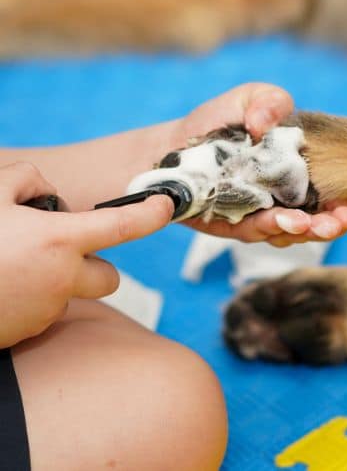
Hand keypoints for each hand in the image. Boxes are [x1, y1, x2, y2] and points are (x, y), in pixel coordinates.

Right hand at [0, 162, 172, 347]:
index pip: (124, 226)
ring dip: (56, 281)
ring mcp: (45, 310)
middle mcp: (62, 280)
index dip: (152, 215)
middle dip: (93, 264)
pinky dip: (30, 299)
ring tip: (9, 266)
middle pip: (109, 277)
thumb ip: (27, 180)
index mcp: (59, 241)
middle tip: (56, 249)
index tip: (166, 206)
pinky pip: (43, 312)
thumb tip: (46, 195)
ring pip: (71, 294)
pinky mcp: (27, 332)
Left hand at [173, 83, 346, 245]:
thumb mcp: (248, 99)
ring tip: (301, 223)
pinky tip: (272, 222)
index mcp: (303, 170)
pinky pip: (257, 234)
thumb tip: (266, 124)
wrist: (172, 148)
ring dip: (301, 231)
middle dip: (330, 226)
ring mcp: (266, 215)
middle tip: (331, 223)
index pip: (336, 195)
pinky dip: (267, 230)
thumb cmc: (217, 122)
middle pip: (320, 222)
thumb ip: (269, 100)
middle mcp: (290, 198)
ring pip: (292, 233)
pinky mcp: (238, 227)